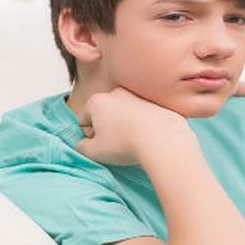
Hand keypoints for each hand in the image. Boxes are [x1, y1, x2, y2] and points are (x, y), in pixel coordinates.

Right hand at [76, 88, 190, 165]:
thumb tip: (84, 143)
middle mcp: (117, 93)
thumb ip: (81, 147)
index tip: (105, 143)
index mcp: (97, 101)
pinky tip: (149, 135)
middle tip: (119, 143)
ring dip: (126, 126)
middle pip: (105, 115)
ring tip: (136, 140)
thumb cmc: (127, 144)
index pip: (85, 121)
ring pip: (125, 115)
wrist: (164, 138)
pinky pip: (143, 116)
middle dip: (109, 128)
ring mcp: (138, 95)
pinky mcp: (156, 101)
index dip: (92, 137)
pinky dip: (143, 124)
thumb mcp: (94, 152)